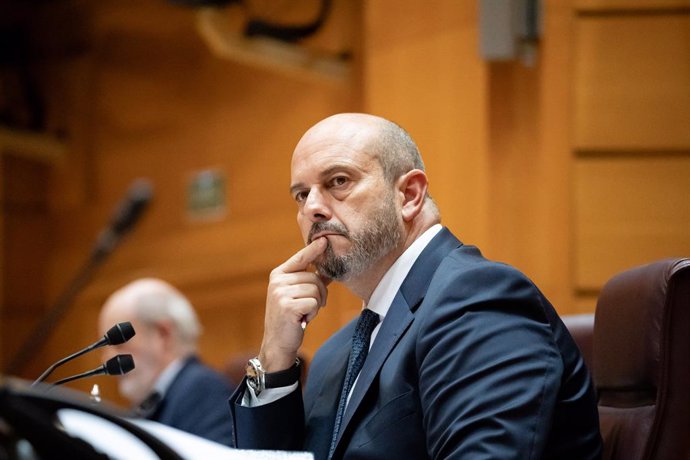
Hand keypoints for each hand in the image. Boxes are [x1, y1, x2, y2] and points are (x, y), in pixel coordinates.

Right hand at [259, 238, 329, 371]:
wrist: (277, 342)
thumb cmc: (290, 317)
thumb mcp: (297, 295)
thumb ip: (309, 280)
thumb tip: (327, 268)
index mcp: (279, 274)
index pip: (300, 258)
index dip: (313, 249)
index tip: (325, 240)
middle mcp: (278, 281)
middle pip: (314, 278)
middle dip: (319, 294)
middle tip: (309, 307)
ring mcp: (280, 293)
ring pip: (316, 290)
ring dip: (316, 304)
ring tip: (304, 313)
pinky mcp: (287, 306)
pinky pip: (314, 303)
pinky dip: (313, 313)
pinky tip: (302, 319)